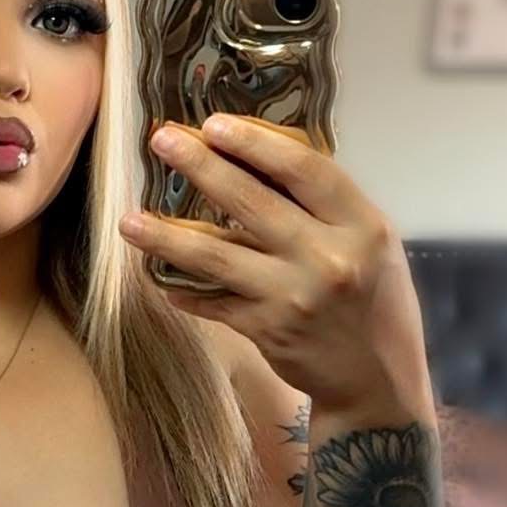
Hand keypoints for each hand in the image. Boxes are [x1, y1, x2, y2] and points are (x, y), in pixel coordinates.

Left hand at [120, 114, 433, 411]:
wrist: (377, 382)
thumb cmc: (375, 301)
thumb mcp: (371, 243)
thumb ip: (325, 205)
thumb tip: (256, 155)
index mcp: (362, 226)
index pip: (306, 169)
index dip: (256, 142)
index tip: (215, 124)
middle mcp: (329, 259)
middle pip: (252, 201)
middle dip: (201, 166)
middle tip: (162, 140)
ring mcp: (293, 297)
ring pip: (216, 256)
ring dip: (166, 235)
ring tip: (129, 219)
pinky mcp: (266, 329)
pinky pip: (211, 300)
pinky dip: (181, 286)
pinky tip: (155, 273)